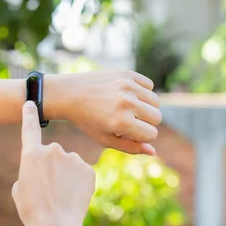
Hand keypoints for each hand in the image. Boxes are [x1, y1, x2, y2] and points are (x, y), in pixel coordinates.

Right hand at [12, 101, 95, 225]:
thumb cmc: (32, 211)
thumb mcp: (19, 188)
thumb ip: (29, 171)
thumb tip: (38, 169)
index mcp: (31, 154)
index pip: (29, 128)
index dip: (29, 114)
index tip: (30, 102)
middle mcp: (53, 150)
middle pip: (53, 154)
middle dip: (53, 167)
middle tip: (50, 189)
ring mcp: (72, 158)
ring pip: (69, 163)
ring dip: (67, 175)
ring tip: (62, 196)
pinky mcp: (88, 168)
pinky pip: (82, 172)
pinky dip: (79, 182)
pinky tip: (74, 196)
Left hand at [45, 71, 161, 155]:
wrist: (68, 94)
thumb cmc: (87, 120)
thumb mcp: (105, 139)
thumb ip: (130, 147)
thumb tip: (153, 151)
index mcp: (121, 123)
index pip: (152, 134)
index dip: (142, 136)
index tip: (129, 132)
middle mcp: (126, 103)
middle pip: (157, 117)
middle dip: (146, 122)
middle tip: (128, 120)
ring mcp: (127, 87)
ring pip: (155, 101)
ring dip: (145, 106)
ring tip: (128, 108)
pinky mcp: (126, 74)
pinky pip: (149, 85)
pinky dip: (142, 91)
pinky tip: (127, 94)